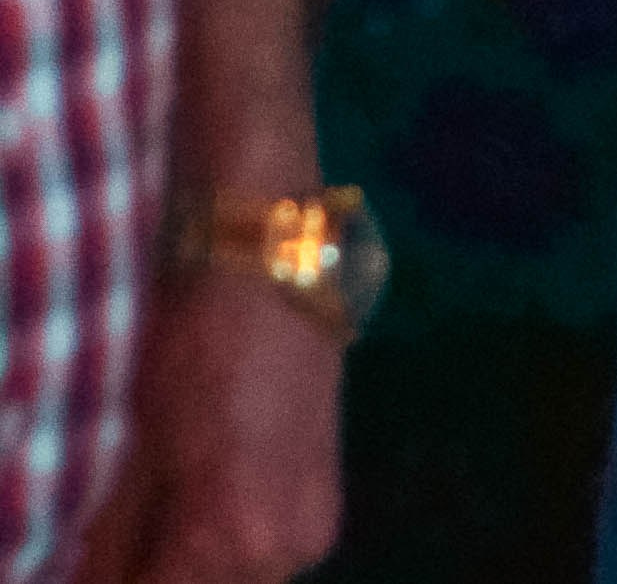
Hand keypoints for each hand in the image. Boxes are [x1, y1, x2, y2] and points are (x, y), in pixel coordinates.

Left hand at [78, 269, 341, 583]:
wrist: (273, 262)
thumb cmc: (191, 338)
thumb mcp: (132, 441)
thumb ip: (112, 538)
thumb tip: (95, 575)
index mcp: (234, 532)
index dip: (121, 578)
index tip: (102, 554)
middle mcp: (287, 546)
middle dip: (161, 570)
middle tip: (127, 537)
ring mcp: (314, 525)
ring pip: (236, 578)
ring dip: (196, 562)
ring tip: (164, 514)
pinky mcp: (325, 500)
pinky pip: (266, 553)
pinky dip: (229, 542)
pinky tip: (202, 498)